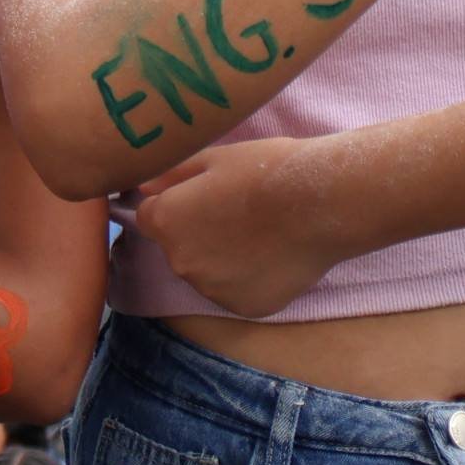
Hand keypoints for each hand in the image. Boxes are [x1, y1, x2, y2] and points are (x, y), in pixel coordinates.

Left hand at [129, 136, 347, 318]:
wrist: (320, 203)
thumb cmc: (265, 169)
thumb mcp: (214, 158)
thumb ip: (171, 176)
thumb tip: (144, 188)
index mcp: (166, 221)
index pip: (150, 217)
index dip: (177, 204)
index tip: (205, 196)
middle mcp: (179, 262)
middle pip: (178, 248)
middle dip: (198, 233)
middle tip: (237, 212)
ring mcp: (212, 289)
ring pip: (208, 272)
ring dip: (223, 258)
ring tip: (260, 234)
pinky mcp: (243, 307)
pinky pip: (236, 291)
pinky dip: (249, 278)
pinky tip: (272, 256)